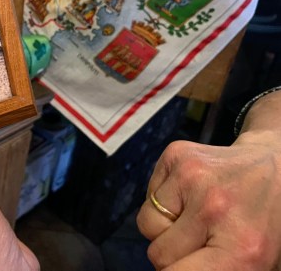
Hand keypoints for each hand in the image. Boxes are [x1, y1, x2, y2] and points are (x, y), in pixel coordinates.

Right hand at [137, 135, 280, 269]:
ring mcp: (192, 176)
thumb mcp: (258, 263)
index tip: (182, 266)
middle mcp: (214, 208)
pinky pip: (147, 196)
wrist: (278, 165)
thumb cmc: (268, 221)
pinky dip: (163, 201)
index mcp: (242, 246)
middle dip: (172, 253)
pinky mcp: (176, 155)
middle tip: (197, 243)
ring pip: (146, 224)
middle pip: (158, 253)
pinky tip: (188, 195)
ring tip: (193, 216)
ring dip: (164, 226)